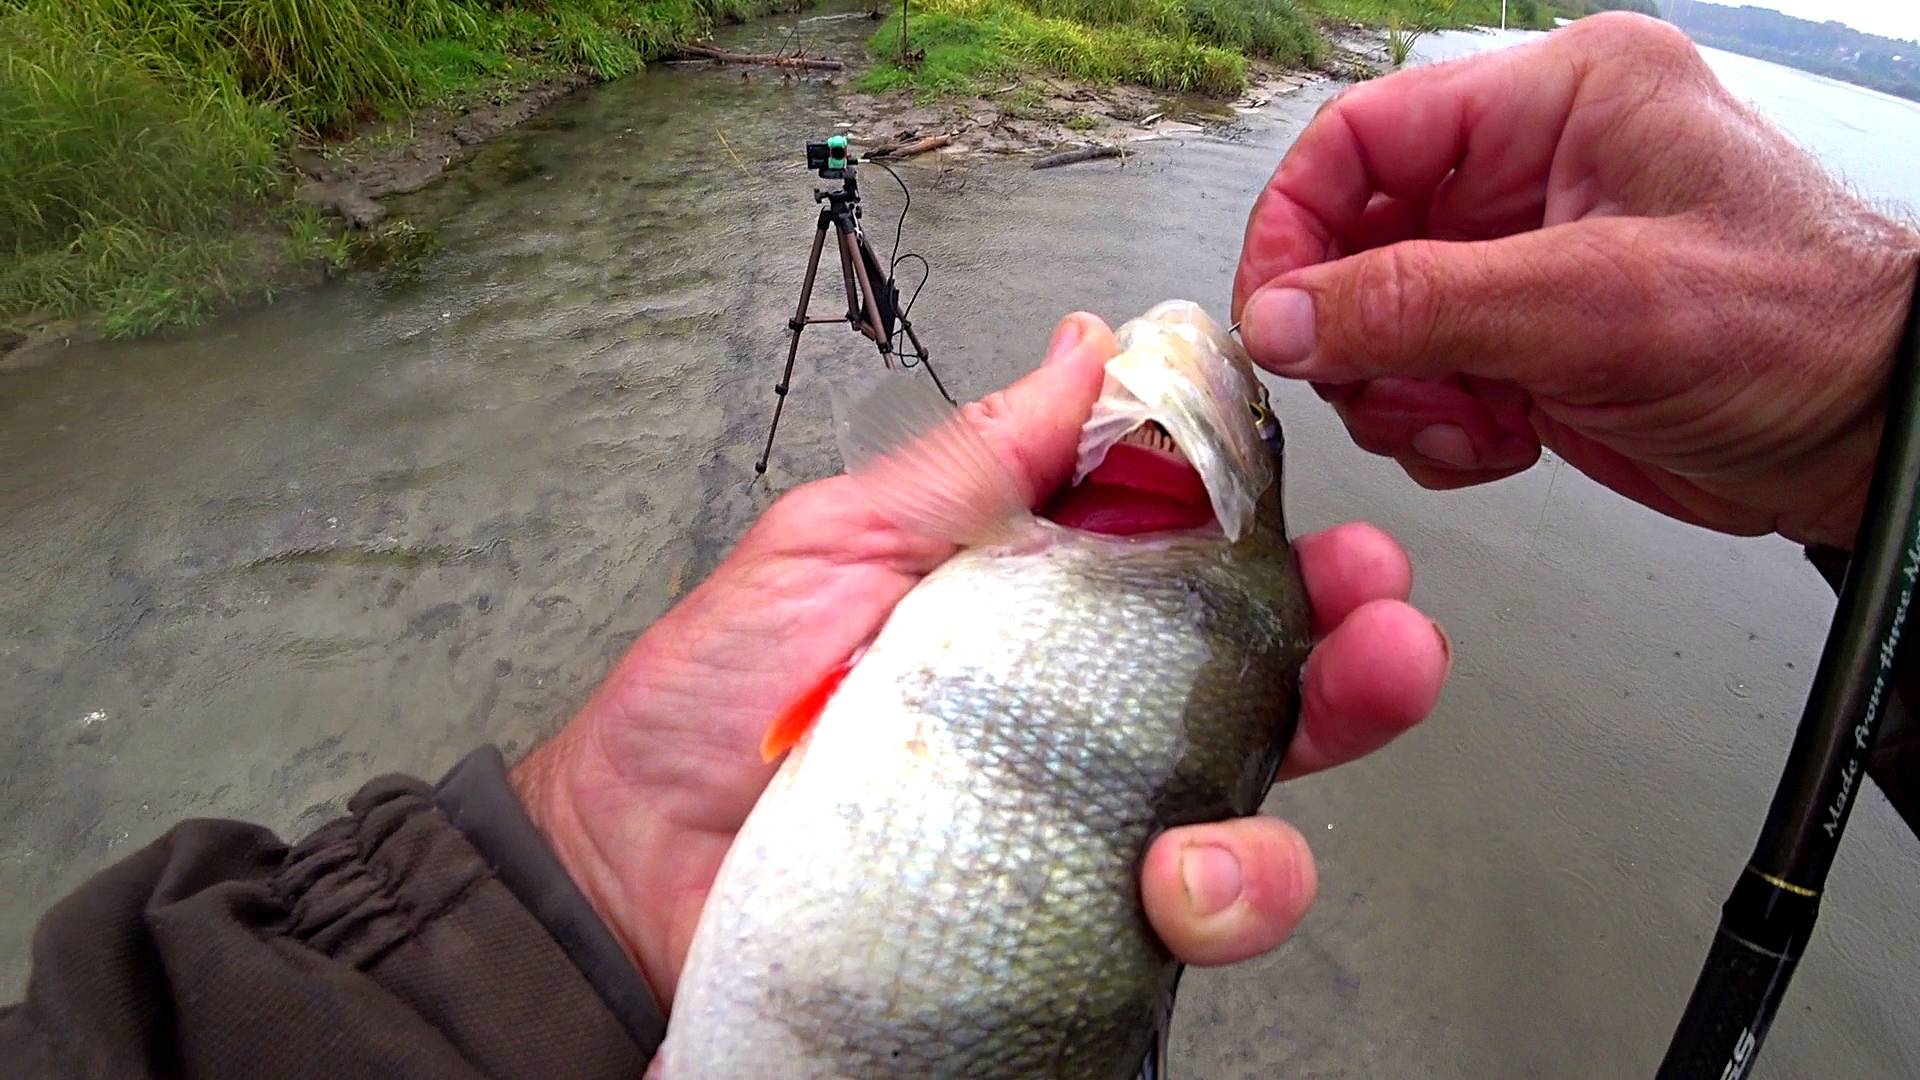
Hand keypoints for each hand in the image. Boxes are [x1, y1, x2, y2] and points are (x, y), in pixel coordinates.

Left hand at [510, 312, 1449, 1002]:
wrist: (624, 869)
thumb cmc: (712, 701)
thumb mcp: (838, 539)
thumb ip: (977, 457)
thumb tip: (1092, 348)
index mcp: (1039, 607)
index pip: (1194, 564)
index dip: (1279, 542)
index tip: (1335, 524)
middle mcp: (1079, 719)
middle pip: (1259, 689)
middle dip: (1354, 658)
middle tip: (1386, 629)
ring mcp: (1079, 829)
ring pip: (1249, 818)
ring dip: (1304, 790)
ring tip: (1277, 776)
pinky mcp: (1067, 926)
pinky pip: (1184, 925)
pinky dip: (1220, 902)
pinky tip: (1182, 879)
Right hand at [1233, 12, 1917, 548]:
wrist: (1871, 441)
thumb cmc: (1798, 331)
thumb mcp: (1594, 306)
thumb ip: (1421, 305)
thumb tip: (1282, 319)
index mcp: (1562, 102)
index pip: (1366, 134)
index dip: (1297, 223)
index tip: (1272, 314)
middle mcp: (1535, 171)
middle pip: (1361, 237)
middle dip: (1358, 330)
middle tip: (1378, 388)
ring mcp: (1527, 261)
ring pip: (1381, 321)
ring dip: (1400, 391)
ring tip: (1467, 423)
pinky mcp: (1529, 340)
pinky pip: (1424, 379)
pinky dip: (1439, 429)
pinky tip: (1504, 442)